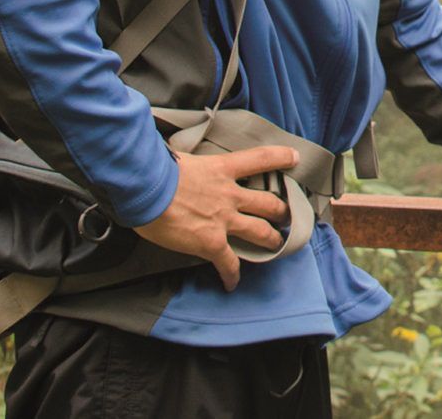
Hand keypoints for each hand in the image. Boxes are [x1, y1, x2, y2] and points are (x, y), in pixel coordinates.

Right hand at [134, 145, 299, 291]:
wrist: (147, 189)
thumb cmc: (156, 169)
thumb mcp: (180, 157)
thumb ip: (190, 163)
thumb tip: (179, 161)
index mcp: (222, 169)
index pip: (260, 158)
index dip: (281, 157)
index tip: (294, 157)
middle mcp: (230, 194)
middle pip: (267, 203)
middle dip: (280, 211)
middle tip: (285, 214)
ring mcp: (224, 219)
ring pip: (259, 231)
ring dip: (270, 239)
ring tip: (276, 245)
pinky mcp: (212, 242)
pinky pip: (229, 263)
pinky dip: (232, 275)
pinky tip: (231, 283)